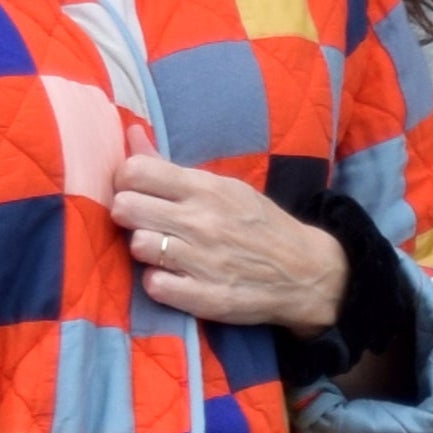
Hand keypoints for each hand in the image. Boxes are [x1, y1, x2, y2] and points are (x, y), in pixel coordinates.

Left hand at [113, 155, 344, 331]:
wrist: (306, 272)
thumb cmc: (260, 225)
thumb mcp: (224, 187)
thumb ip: (171, 167)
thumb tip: (130, 135)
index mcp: (205, 188)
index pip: (136, 171)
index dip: (126, 181)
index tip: (136, 191)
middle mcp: (201, 221)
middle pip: (126, 208)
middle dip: (128, 214)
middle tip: (146, 223)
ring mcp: (203, 261)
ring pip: (138, 246)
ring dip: (146, 250)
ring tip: (164, 252)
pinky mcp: (206, 297)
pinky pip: (155, 286)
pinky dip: (159, 282)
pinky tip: (173, 278)